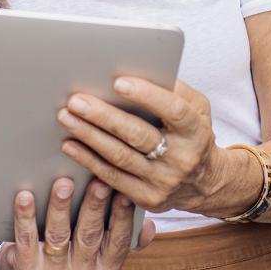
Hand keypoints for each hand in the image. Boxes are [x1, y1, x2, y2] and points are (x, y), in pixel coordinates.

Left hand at [0, 177, 154, 269]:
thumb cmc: (71, 248)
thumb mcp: (100, 247)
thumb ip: (124, 234)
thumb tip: (149, 225)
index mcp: (106, 269)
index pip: (120, 241)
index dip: (123, 215)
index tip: (125, 190)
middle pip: (90, 236)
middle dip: (94, 206)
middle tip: (98, 181)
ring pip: (59, 235)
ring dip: (61, 208)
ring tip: (63, 183)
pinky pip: (27, 240)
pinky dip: (26, 217)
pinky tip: (25, 196)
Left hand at [56, 78, 239, 215]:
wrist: (204, 182)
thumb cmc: (191, 133)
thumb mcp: (197, 108)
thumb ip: (175, 89)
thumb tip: (140, 71)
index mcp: (196, 131)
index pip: (173, 111)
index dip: (147, 96)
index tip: (119, 82)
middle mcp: (181, 158)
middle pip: (138, 135)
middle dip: (104, 116)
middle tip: (76, 101)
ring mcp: (163, 182)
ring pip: (119, 157)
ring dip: (89, 136)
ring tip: (66, 117)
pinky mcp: (147, 198)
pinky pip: (112, 177)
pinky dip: (88, 159)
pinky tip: (70, 145)